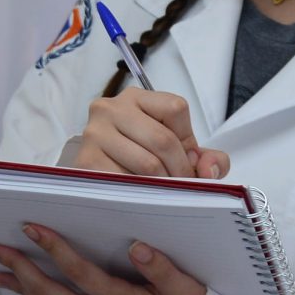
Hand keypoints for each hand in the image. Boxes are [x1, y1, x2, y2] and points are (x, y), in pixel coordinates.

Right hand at [73, 88, 226, 179]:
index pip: (176, 108)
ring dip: (163, 185)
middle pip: (163, 139)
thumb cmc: (138, 160)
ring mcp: (95, 134)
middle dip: (180, 170)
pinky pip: (127, 181)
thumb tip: (209, 170)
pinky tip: (141, 196)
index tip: (187, 161)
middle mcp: (110, 109)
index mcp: (135, 98)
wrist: (98, 182)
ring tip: (162, 193)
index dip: (188, 140)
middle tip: (182, 186)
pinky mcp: (86, 162)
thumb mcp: (176, 151)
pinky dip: (141, 194)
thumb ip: (205, 157)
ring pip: (147, 164)